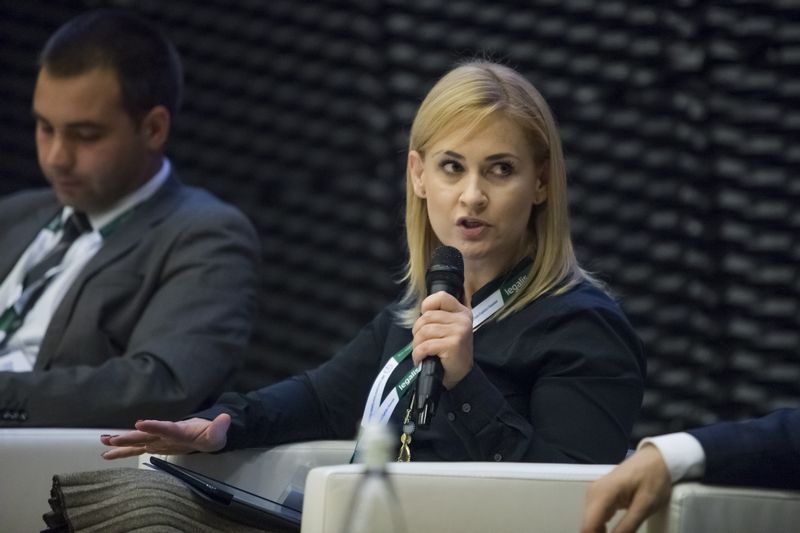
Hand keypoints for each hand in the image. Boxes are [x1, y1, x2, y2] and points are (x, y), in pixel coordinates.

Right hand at [100, 413, 231, 459]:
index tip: (141, 422)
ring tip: (104, 442)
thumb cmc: (209, 434)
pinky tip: (106, 453)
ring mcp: (158, 440)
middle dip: (130, 436)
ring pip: (137, 441)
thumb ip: (219, 428)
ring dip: (121, 442)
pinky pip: (136, 449)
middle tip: (112, 438)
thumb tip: (226, 418)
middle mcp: (165, 434)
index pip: (167, 428)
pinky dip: (122, 451)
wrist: (205, 433)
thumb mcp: (217, 434)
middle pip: (146, 435)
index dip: (155, 426)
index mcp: (179, 431)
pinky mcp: (154, 445)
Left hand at [411, 291, 472, 388]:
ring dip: (416, 345)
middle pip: (427, 317)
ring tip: (420, 353)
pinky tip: (420, 359)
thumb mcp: (449, 330)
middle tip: (420, 343)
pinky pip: (425, 346)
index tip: (424, 319)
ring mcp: (459, 331)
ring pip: (424, 331)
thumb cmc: (451, 353)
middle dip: (417, 331)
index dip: (427, 305)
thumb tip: (420, 313)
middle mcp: (462, 319)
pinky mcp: (453, 344)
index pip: (441, 297)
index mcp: (462, 312)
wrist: (460, 376)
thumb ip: (439, 317)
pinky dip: (417, 354)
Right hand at [581, 445, 672, 532]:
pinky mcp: (599, 495)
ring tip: (620, 532)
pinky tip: (613, 531)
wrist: (656, 458)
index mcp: (602, 494)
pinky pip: (594, 516)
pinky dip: (602, 527)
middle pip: (587, 525)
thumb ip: (628, 526)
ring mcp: (594, 493)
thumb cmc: (653, 479)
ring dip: (600, 532)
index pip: (588, 526)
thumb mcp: (645, 506)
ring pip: (590, 522)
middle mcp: (593, 493)